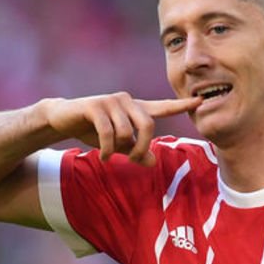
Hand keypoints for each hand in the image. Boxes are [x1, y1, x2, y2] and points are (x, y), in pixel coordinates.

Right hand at [40, 92, 202, 165]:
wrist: (63, 118)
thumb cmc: (93, 130)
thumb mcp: (117, 144)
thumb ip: (136, 151)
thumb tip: (153, 163)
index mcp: (136, 109)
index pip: (163, 107)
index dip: (182, 105)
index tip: (201, 100)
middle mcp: (127, 101)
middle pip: (149, 125)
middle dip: (142, 147)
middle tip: (132, 159)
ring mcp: (111, 101)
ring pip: (127, 132)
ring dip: (118, 150)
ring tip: (109, 155)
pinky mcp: (95, 105)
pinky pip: (108, 132)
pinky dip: (106, 149)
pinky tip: (101, 156)